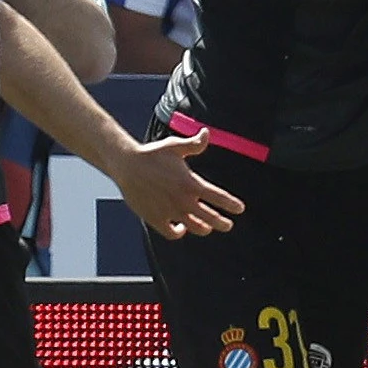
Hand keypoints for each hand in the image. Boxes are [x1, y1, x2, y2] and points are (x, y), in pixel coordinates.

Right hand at [105, 132, 244, 238]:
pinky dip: (178, 233)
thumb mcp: (175, 146)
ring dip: (203, 229)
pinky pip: (172, 233)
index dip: (231, 204)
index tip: (240, 209)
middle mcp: (183, 200)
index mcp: (191, 183)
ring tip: (207, 228)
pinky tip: (181, 229)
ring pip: (194, 228)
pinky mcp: (156, 219)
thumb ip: (194, 144)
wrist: (127, 165)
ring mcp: (170, 212)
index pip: (219, 197)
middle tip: (228, 225)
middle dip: (223, 223)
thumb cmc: (152, 154)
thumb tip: (207, 133)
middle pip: (210, 218)